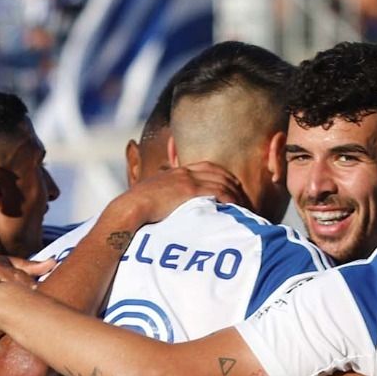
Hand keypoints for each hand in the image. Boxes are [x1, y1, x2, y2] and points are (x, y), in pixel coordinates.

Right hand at [117, 161, 246, 223]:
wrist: (131, 207)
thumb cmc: (138, 208)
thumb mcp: (154, 196)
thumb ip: (166, 197)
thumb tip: (170, 208)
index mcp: (177, 172)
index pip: (207, 167)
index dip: (223, 174)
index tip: (233, 184)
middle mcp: (185, 172)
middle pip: (218, 173)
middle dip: (234, 184)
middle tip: (244, 197)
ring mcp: (188, 180)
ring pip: (221, 182)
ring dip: (235, 194)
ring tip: (244, 206)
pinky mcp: (190, 191)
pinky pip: (217, 192)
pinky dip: (229, 198)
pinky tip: (236, 206)